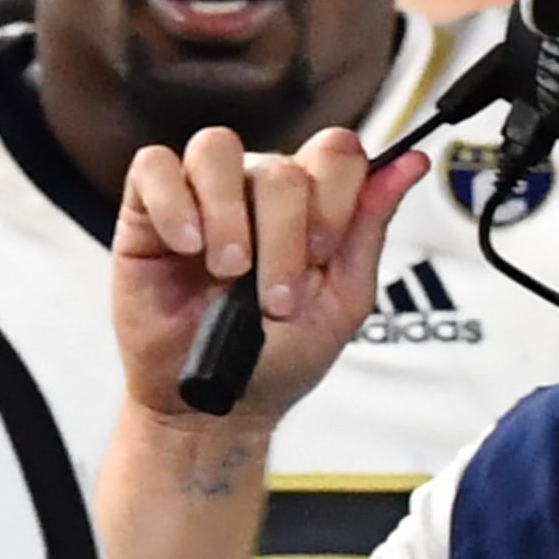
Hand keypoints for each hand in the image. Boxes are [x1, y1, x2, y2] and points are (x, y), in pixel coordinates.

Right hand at [113, 124, 424, 436]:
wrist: (216, 407)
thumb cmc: (277, 359)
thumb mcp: (342, 301)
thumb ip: (369, 229)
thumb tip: (411, 164)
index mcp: (308, 203)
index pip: (335, 153)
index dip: (335, 200)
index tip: (322, 256)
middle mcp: (255, 188)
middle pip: (280, 167)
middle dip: (284, 239)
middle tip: (275, 298)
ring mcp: (202, 193)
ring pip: (217, 150)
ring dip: (228, 217)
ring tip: (228, 273)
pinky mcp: (147, 207)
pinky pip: (156, 166)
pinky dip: (174, 203)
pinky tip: (185, 246)